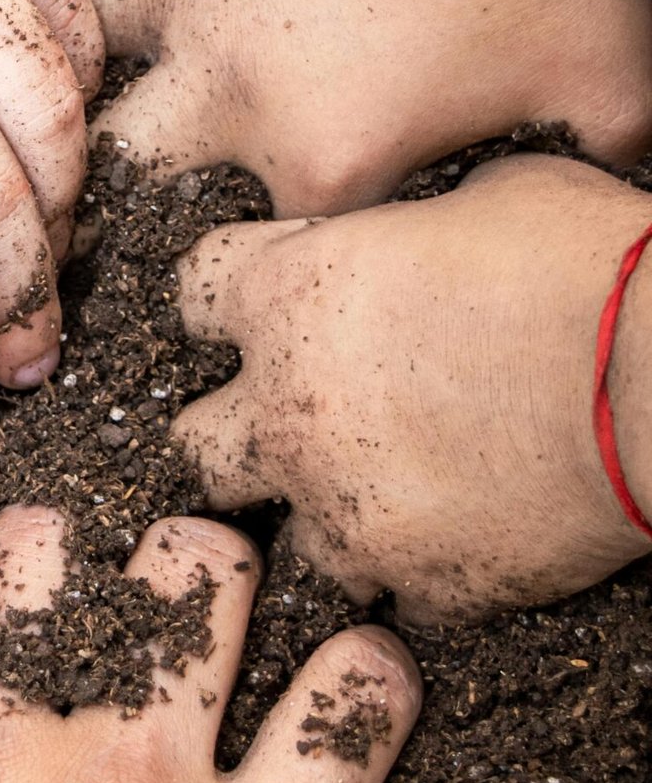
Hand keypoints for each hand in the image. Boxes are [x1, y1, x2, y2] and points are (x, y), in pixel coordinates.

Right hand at [24, 0, 651, 214]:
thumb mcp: (605, 78)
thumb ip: (610, 157)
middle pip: (121, 162)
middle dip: (109, 172)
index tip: (246, 239)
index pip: (256, 239)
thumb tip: (637, 200)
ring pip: (72, 37)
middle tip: (100, 168)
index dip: (249, 242)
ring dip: (61, 46)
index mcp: (315, 160)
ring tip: (38, 52)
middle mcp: (221, 85)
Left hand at [174, 155, 651, 620]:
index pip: (195, 295)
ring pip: (290, 537)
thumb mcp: (485, 191)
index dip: (230, 299)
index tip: (265, 304)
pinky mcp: (422, 582)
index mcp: (287, 295)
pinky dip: (421, 568)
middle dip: (241, 433)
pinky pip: (395, 591)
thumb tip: (420, 235)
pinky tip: (467, 532)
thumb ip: (409, 226)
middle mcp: (287, 410)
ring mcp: (347, 509)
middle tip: (299, 419)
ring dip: (331, 513)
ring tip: (397, 488)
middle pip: (196, 444)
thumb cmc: (588, 263)